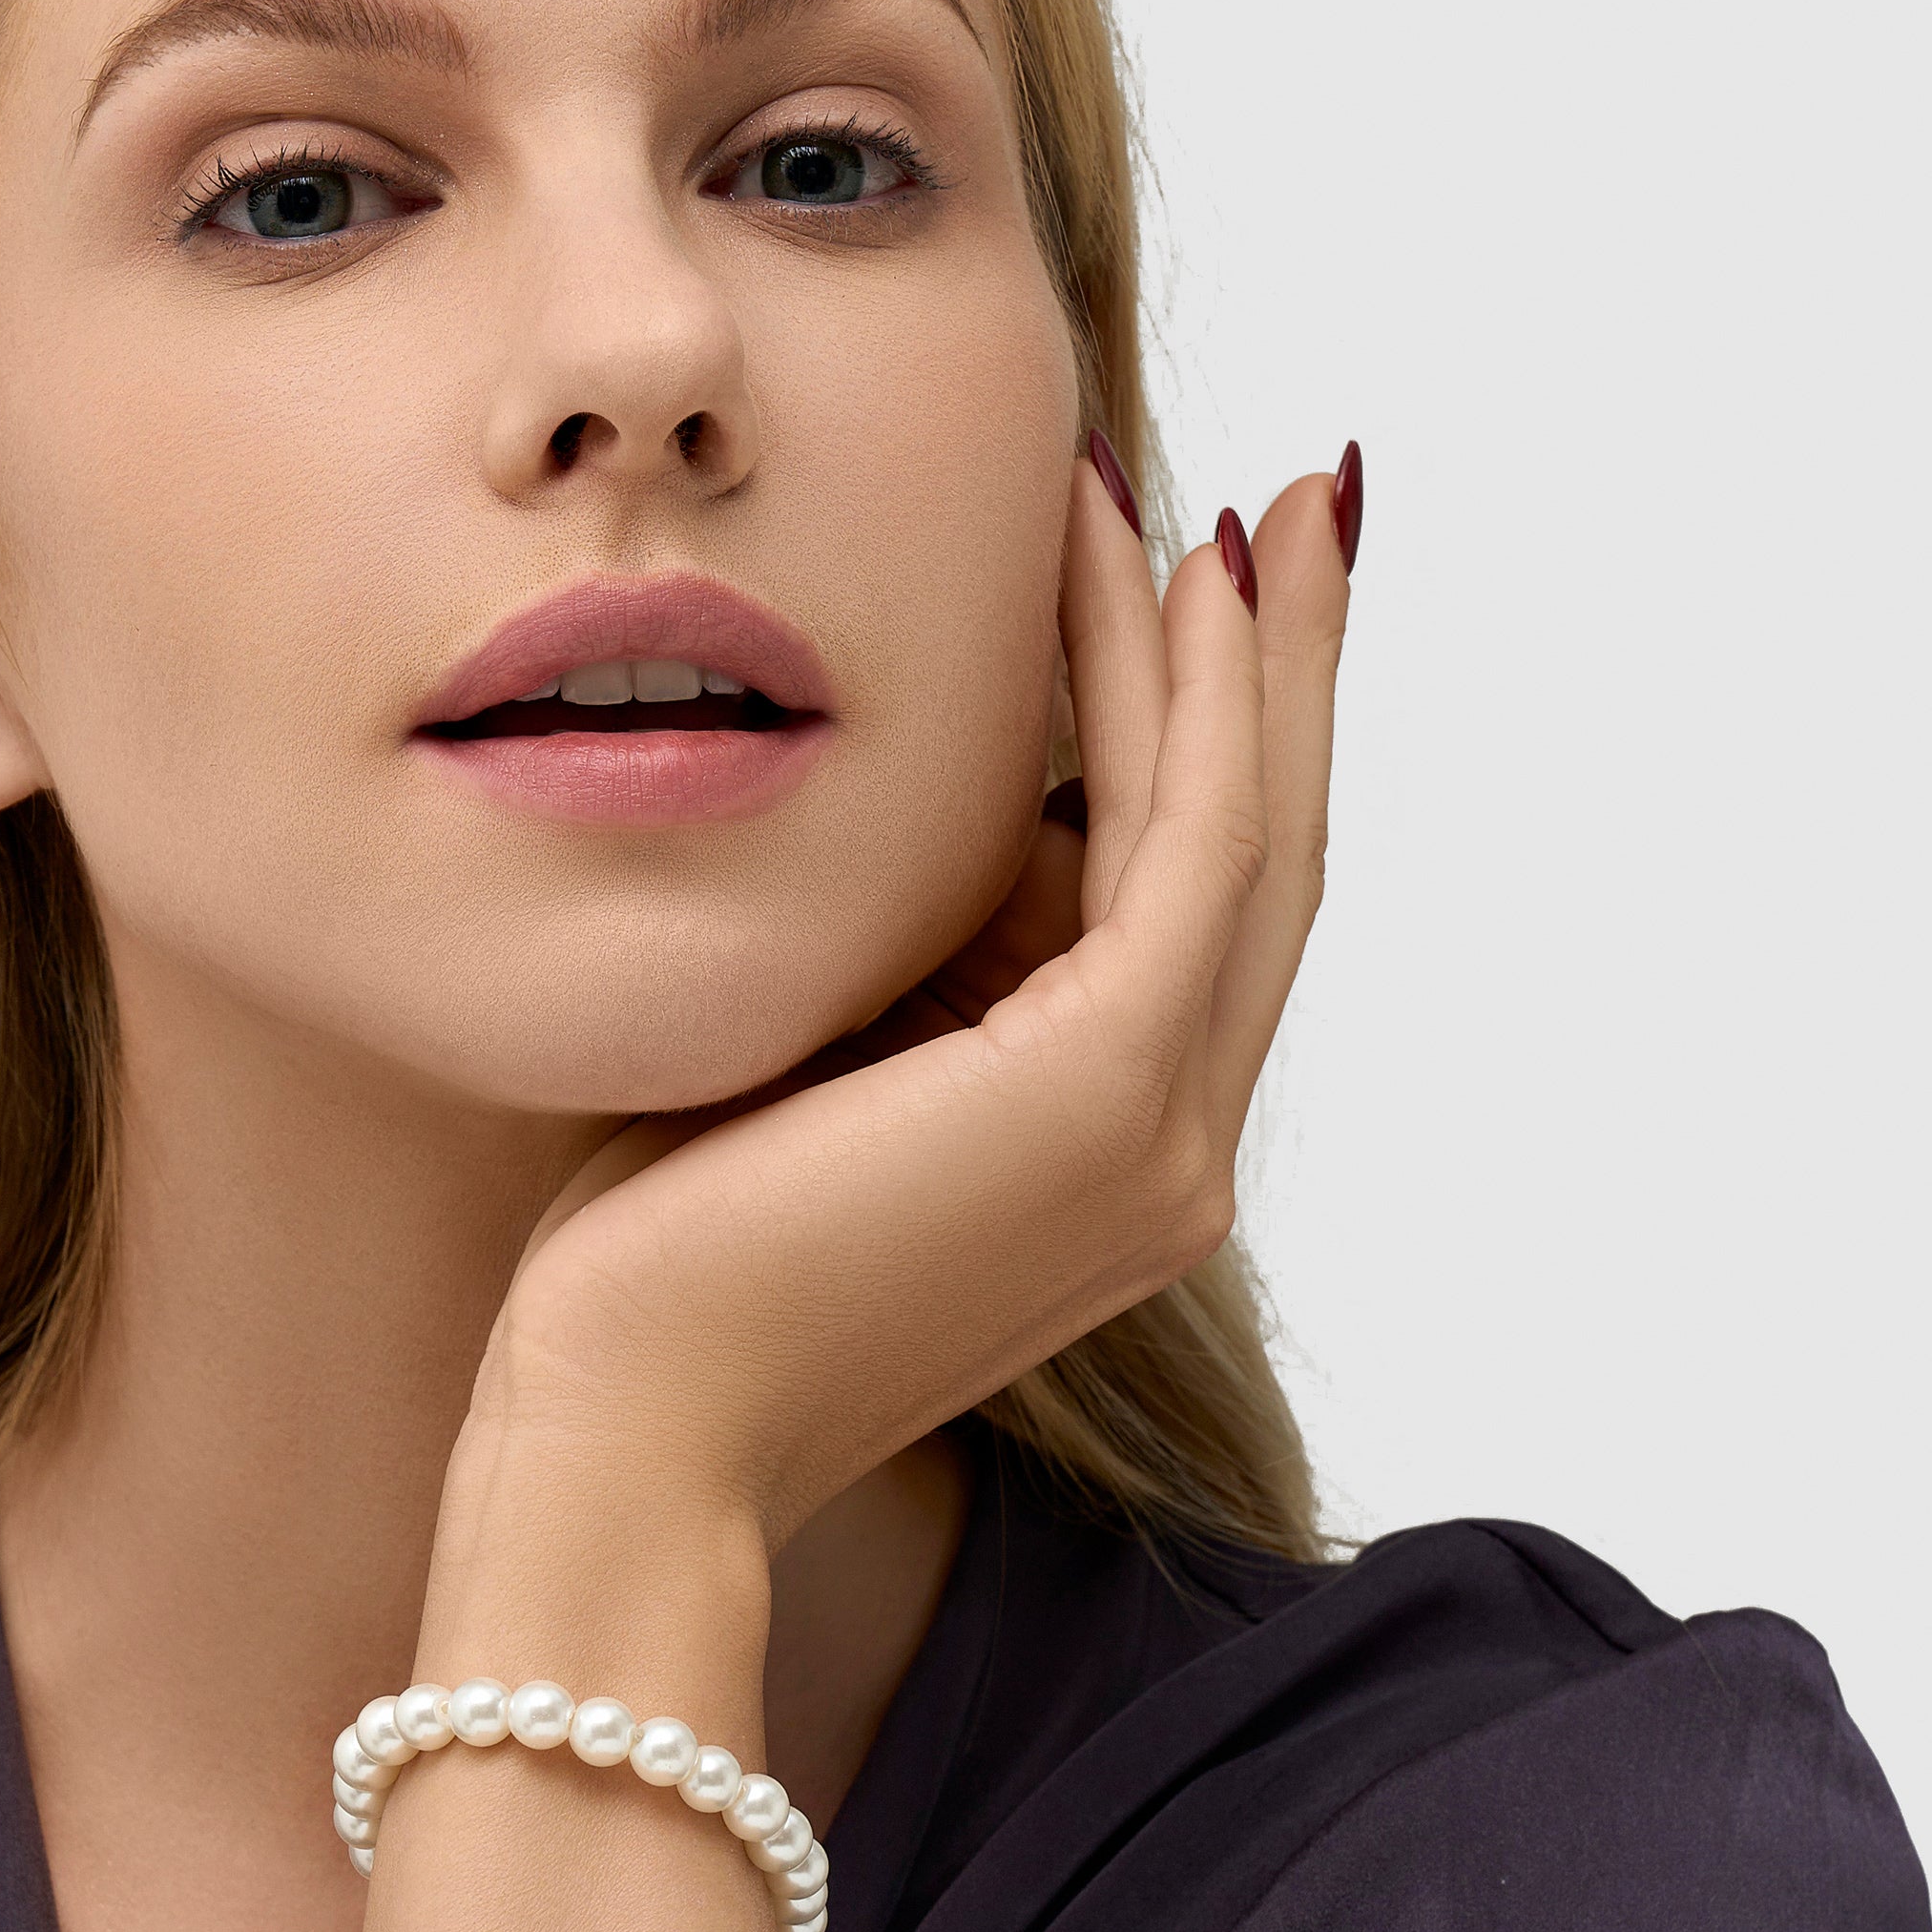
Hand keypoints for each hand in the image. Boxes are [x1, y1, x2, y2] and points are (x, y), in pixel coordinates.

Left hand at [471, 461, 1347, 1554]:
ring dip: (1243, 650)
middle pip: (1268, 863)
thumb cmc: (660, 1273)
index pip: (1191, 917)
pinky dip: (1182, 692)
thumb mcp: (815, 1071)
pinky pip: (1177, 839)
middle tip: (1306, 507)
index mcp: (1103, 1166)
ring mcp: (1157, 1135)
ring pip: (1245, 835)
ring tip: (1244, 497)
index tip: (1204, 582)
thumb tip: (947, 810)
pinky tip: (1156, 564)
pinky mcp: (1103, 1088)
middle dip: (1288, 674)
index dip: (1217, 743)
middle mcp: (1168, 1159)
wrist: (625, 1434)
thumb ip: (909, 962)